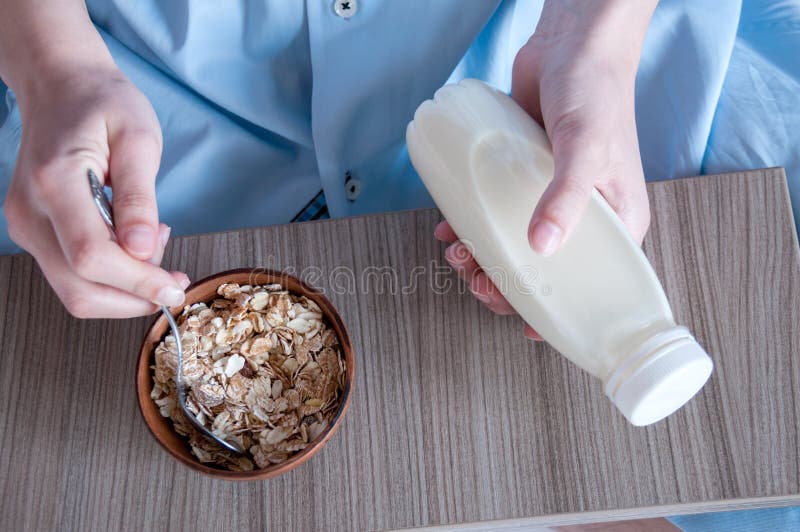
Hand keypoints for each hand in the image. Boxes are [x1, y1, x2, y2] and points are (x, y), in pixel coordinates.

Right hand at [3, 65, 188, 317]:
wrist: (61, 88)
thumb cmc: (104, 105)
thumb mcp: (138, 138)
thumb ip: (140, 196)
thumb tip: (143, 248)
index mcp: (54, 182)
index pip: (91, 256)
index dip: (137, 282)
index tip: (176, 288)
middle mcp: (30, 212)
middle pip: (80, 287)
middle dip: (135, 296)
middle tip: (174, 278)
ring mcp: (27, 226)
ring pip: (75, 291)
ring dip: (125, 290)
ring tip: (155, 246)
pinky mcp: (34, 234)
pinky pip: (71, 276)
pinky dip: (111, 278)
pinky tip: (134, 245)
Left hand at [437, 0, 656, 339]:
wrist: (572, 43)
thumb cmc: (597, 91)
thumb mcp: (587, 148)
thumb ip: (566, 198)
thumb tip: (539, 248)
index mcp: (614, 224)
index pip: (586, 285)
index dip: (553, 310)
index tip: (521, 325)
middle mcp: (581, 216)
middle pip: (540, 269)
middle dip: (502, 282)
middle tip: (474, 279)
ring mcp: (546, 197)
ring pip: (510, 244)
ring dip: (479, 257)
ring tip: (455, 253)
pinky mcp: (518, 177)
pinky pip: (492, 211)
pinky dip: (469, 224)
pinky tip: (448, 228)